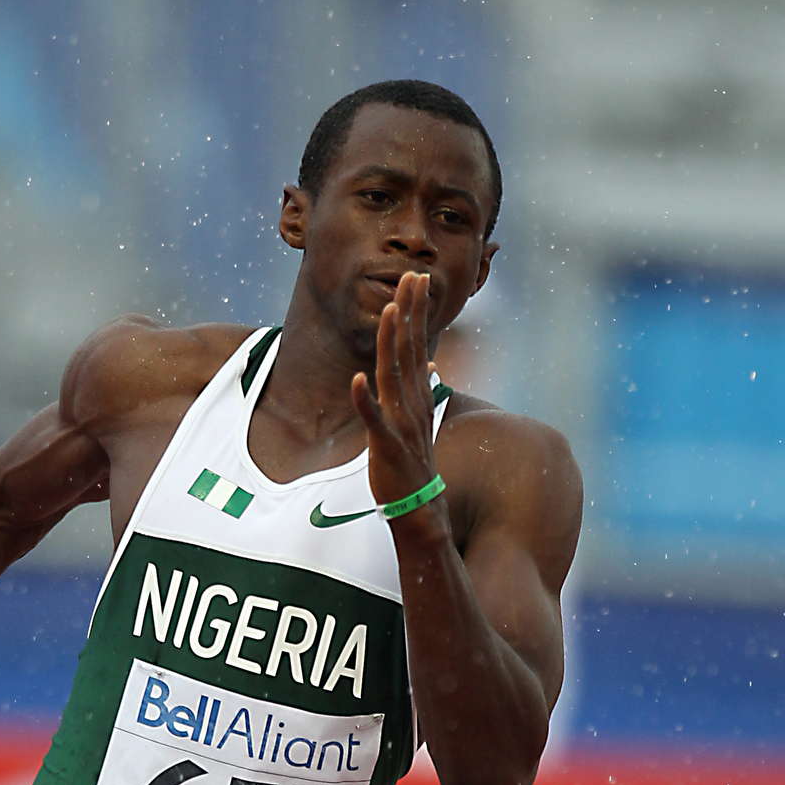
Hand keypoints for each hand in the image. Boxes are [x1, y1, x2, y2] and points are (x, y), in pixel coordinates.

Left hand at [350, 270, 439, 512]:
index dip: (416, 312)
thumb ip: (420, 389)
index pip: (417, 344)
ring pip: (394, 376)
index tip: (416, 279)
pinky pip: (375, 421)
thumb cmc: (414, 465)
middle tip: (412, 276)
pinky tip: (356, 381)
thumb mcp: (418, 421)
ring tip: (389, 311)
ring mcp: (401, 424)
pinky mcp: (386, 447)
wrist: (419, 508)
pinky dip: (366, 402)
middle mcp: (412, 404)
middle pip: (410, 350)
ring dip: (391, 343)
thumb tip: (427, 364)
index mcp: (417, 396)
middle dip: (410, 312)